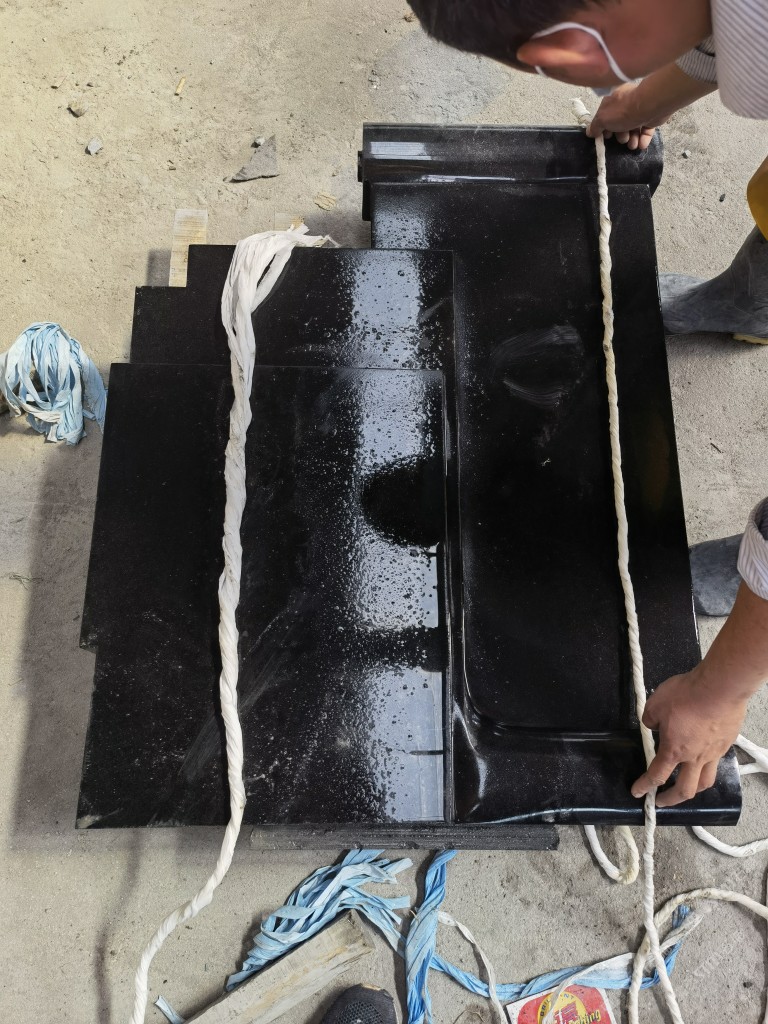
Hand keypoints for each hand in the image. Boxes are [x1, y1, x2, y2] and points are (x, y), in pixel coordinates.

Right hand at [586, 82, 665, 150]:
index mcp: (613, 101)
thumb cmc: (623, 111)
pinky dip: (643, 139)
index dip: (605, 129)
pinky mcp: (651, 117)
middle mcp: (626, 104)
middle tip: (623, 139)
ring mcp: (640, 110)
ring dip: (632, 140)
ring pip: (633, 129)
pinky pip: (645, 131)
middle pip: (620, 125)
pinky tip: (641, 145)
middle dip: (621, 136)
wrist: (649, 105)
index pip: (606, 117)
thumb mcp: (603, 118)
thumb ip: (595, 126)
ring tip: (633, 145)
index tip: (606, 137)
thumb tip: (590, 132)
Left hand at [631, 666, 747, 806]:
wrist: (720, 688)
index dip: (645, 786)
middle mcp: (695, 757)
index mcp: (674, 750)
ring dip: (693, 789)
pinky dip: (707, 766)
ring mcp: (714, 753)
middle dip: (671, 800)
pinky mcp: (726, 744)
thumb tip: (653, 725)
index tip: (638, 792)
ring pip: (705, 781)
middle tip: (661, 801)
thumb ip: (650, 719)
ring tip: (685, 787)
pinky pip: (716, 762)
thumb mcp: (656, 704)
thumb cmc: (687, 695)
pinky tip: (703, 758)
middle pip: (685, 790)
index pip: (657, 775)